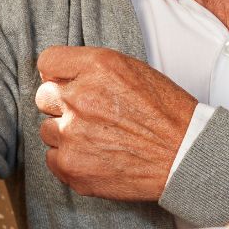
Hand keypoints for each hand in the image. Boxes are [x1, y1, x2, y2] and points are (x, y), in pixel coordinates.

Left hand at [34, 46, 194, 201]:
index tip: (66, 83)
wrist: (185, 157)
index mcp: (98, 67)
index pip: (48, 61)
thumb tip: (60, 78)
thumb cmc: (166, 114)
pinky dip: (70, 159)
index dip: (58, 74)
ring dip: (67, 134)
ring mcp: (72, 135)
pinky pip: (52, 159)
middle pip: (44, 97)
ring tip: (99, 139)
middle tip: (90, 116)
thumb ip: (93, 69)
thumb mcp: (134, 70)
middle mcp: (80, 98)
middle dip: (62, 105)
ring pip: (47, 130)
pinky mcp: (71, 166)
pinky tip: (96, 157)